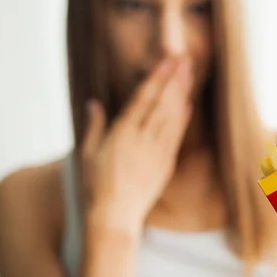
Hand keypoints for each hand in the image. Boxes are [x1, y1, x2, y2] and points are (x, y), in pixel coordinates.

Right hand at [80, 57, 192, 235]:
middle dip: (174, 80)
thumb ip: (94, 126)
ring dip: (181, 94)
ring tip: (189, 74)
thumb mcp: (87, 154)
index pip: (143, 98)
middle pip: (162, 103)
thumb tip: (94, 104)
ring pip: (172, 117)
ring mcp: (156, 152)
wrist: (114, 216)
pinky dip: (182, 119)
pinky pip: (175, 137)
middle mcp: (142, 140)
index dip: (157, 78)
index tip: (167, 61)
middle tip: (185, 59)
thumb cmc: (95, 186)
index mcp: (122, 133)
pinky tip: (187, 105)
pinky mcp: (165, 165)